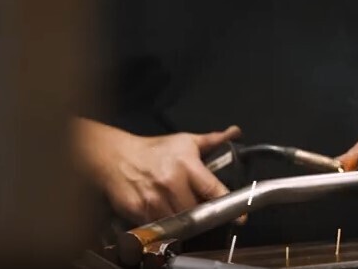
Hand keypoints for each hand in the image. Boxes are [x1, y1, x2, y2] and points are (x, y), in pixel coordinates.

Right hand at [75, 119, 242, 223]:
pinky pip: (159, 226)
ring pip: (178, 222)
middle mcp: (171, 182)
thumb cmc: (154, 150)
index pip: (212, 189)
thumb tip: (234, 132)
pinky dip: (164, 223)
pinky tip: (162, 211)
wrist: (116, 157)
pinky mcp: (139, 211)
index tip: (240, 217)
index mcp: (187, 165)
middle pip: (196, 211)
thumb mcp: (185, 141)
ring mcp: (154, 199)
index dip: (227, 204)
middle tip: (197, 207)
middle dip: (200, 212)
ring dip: (182, 220)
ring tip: (178, 208)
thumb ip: (212, 140)